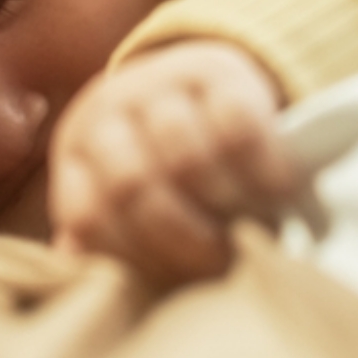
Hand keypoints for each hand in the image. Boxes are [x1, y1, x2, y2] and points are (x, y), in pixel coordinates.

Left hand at [49, 41, 300, 284]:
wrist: (199, 81)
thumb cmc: (163, 162)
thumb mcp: (127, 196)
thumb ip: (112, 240)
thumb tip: (87, 288)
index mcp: (76, 153)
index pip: (88, 217)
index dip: (133, 258)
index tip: (175, 282)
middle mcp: (105, 111)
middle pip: (133, 187)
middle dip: (182, 238)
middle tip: (222, 263)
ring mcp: (156, 83)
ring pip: (185, 158)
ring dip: (225, 205)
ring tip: (252, 229)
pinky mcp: (214, 69)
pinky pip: (238, 127)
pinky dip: (263, 169)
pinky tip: (280, 192)